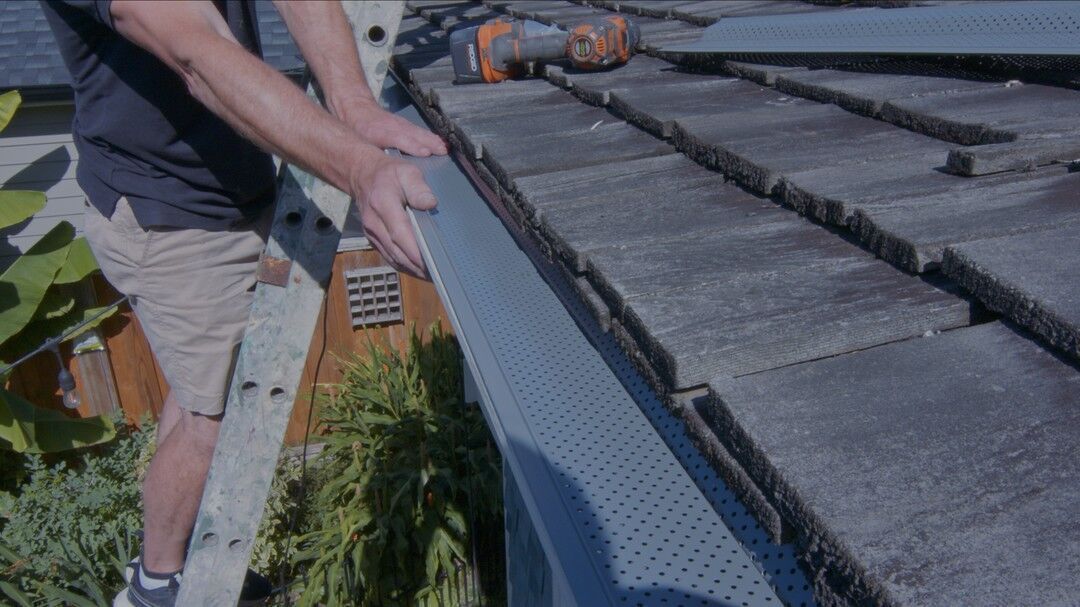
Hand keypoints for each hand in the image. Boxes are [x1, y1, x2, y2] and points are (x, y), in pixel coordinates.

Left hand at [345, 101, 447, 156]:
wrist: (357, 108)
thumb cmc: (359, 129)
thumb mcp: (361, 142)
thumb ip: (372, 154)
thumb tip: (383, 171)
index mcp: (379, 132)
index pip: (398, 138)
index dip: (412, 145)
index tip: (425, 152)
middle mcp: (393, 126)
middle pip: (413, 134)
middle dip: (429, 142)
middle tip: (442, 150)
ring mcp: (401, 124)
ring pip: (418, 131)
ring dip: (433, 140)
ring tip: (445, 148)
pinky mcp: (406, 124)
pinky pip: (420, 131)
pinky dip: (432, 137)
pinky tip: (441, 143)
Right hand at [350, 153, 436, 277]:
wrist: (361, 174)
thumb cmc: (388, 173)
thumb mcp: (407, 172)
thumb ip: (419, 188)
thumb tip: (431, 204)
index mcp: (383, 204)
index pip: (400, 234)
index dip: (416, 252)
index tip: (433, 263)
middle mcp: (374, 223)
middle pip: (397, 252)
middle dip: (418, 266)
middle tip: (441, 275)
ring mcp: (371, 233)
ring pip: (393, 258)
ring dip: (412, 270)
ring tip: (433, 277)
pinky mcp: (372, 239)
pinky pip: (389, 257)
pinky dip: (404, 266)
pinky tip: (419, 270)